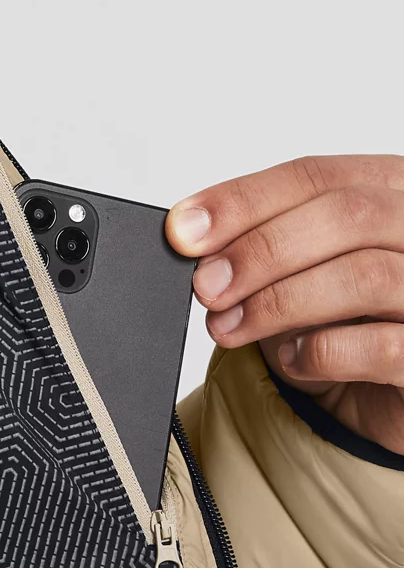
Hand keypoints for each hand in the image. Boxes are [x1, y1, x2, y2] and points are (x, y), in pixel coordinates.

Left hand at [166, 155, 403, 454]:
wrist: (379, 392)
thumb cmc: (339, 321)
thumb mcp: (295, 271)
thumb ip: (258, 245)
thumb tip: (191, 236)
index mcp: (393, 190)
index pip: (318, 176)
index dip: (244, 200)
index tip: (185, 231)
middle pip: (348, 215)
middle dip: (261, 251)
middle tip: (206, 285)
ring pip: (364, 275)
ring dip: (277, 302)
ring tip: (227, 325)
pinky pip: (381, 347)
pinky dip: (321, 351)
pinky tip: (289, 359)